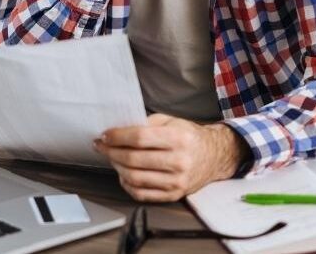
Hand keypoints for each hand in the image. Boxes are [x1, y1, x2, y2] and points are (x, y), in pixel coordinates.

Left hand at [95, 114, 249, 201]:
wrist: (213, 156)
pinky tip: (123, 174)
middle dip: (111, 151)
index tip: (105, 135)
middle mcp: (179, 161)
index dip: (117, 137)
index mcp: (178, 139)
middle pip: (133, 159)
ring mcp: (177, 181)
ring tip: (112, 157)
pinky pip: (142, 194)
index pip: (139, 138)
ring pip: (134, 177)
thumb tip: (117, 130)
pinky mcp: (174, 195)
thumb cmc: (188, 137)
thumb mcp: (170, 121)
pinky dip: (126, 184)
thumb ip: (145, 123)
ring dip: (116, 166)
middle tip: (102, 146)